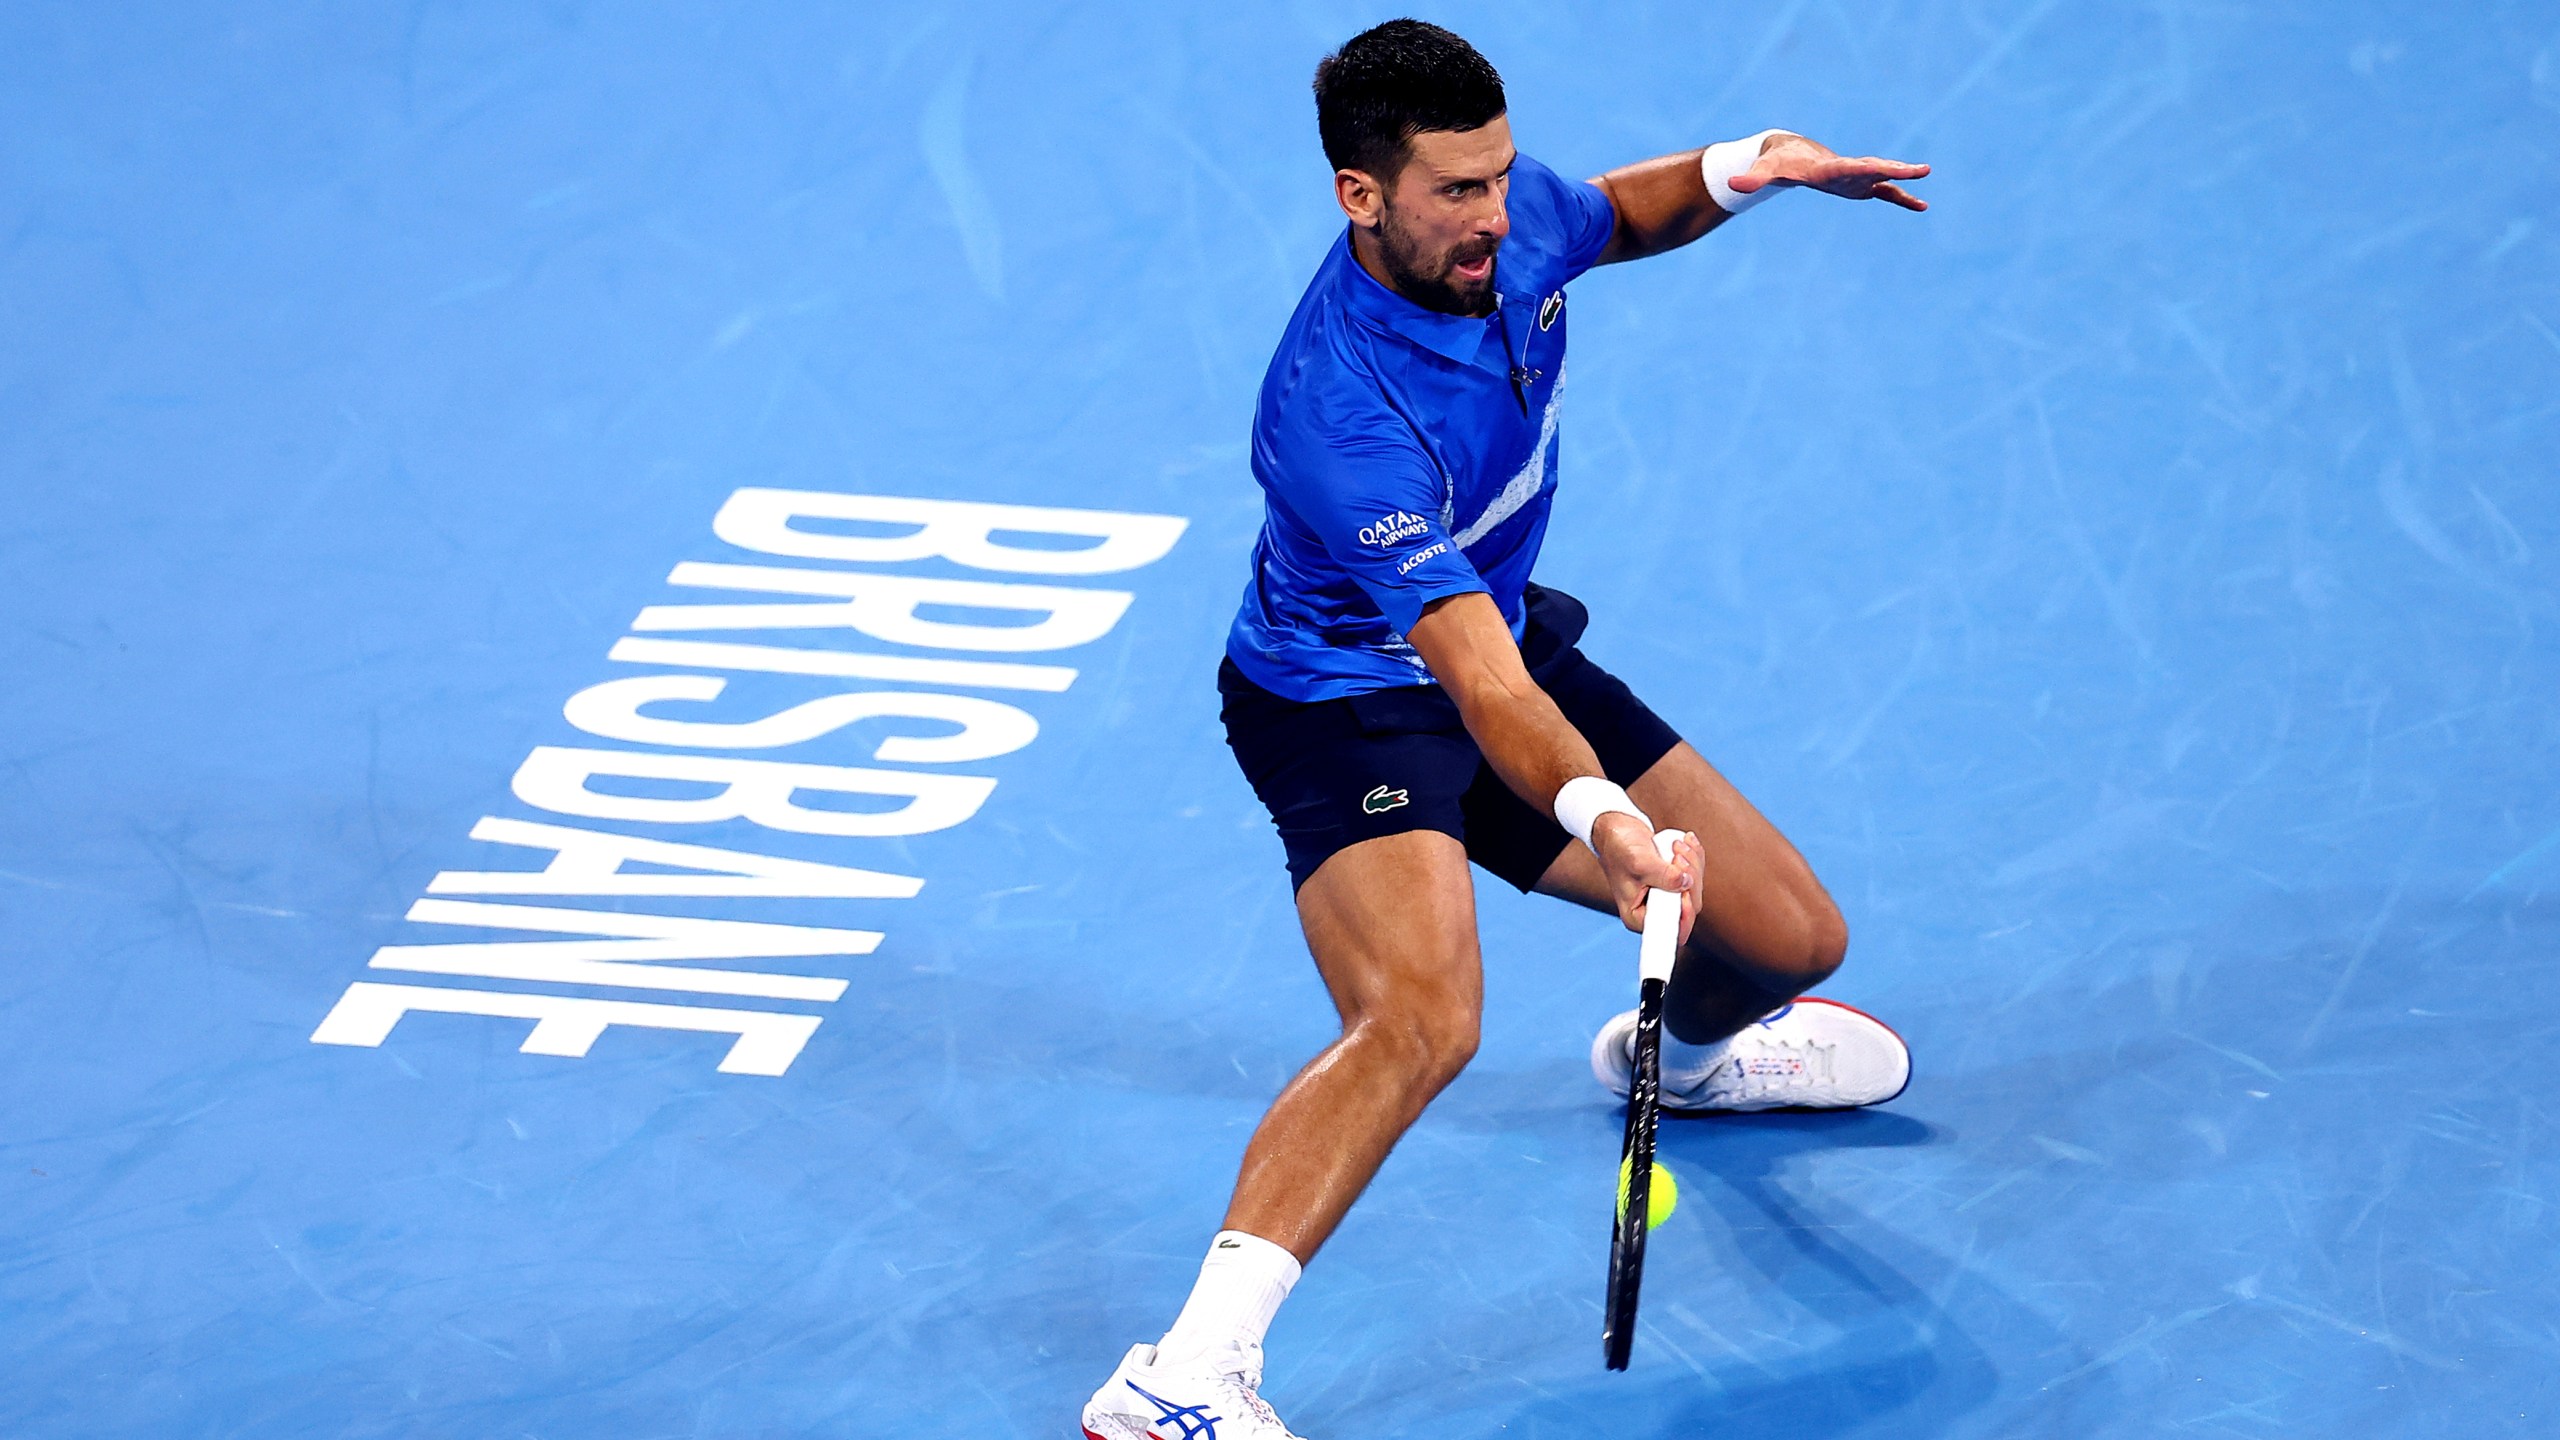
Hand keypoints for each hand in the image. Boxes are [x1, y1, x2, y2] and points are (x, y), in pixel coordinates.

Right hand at [1590, 814, 1704, 943]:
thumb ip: (1664, 876)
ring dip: (1692, 863)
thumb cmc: (1620, 849)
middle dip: (1690, 878)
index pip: (1670, 931)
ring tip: (1677, 846)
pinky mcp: (1675, 882)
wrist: (1619, 831)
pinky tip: (1685, 842)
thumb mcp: (1639, 863)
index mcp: (1638, 916)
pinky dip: (1695, 856)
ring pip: (1695, 888)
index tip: (1684, 893)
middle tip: (1678, 857)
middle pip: (1690, 906)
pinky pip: (1696, 874)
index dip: (1684, 914)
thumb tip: (1686, 883)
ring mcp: (1666, 896)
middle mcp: (1654, 910)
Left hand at [1729, 134, 1929, 211]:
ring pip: (1883, 179)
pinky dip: (1901, 197)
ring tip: (1927, 184)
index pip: (1847, 168)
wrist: (1787, 152)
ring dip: (1904, 181)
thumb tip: (1731, 185)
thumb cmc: (1775, 162)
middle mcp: (1846, 170)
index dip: (1862, 170)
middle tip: (1920, 170)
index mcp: (1827, 168)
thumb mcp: (1764, 172)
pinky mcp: (1858, 185)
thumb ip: (1751, 179)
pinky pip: (1884, 192)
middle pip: (1874, 169)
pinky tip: (1921, 205)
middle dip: (1895, 170)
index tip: (1879, 168)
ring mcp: (1855, 177)